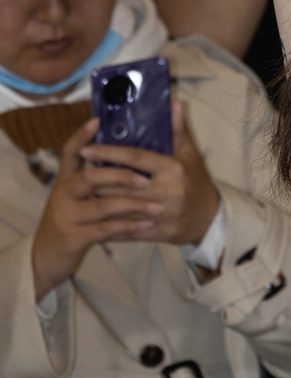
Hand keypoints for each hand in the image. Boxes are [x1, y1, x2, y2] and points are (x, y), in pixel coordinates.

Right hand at [31, 117, 162, 299]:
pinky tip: (146, 225)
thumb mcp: (75, 197)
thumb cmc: (70, 219)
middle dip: (120, 175)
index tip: (96, 120)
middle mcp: (63, 194)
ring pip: (102, 205)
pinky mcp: (73, 237)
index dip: (82, 136)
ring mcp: (66, 215)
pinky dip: (127, 227)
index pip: (70, 152)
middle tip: (146, 179)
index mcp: (65, 179)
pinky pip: (105, 230)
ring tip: (157, 207)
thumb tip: (122, 157)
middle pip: (90, 177)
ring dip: (132, 205)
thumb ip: (95, 178)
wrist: (46, 257)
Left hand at [79, 101, 220, 250]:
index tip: (86, 149)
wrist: (208, 218)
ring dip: (98, 201)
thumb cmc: (196, 181)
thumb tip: (175, 103)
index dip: (109, 153)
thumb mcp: (190, 154)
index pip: (136, 158)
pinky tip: (91, 218)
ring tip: (79, 193)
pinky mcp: (155, 233)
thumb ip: (178, 130)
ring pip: (121, 208)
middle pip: (122, 185)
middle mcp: (166, 191)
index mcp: (172, 169)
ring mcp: (160, 214)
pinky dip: (107, 223)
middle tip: (75, 171)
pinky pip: (126, 229)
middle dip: (96, 179)